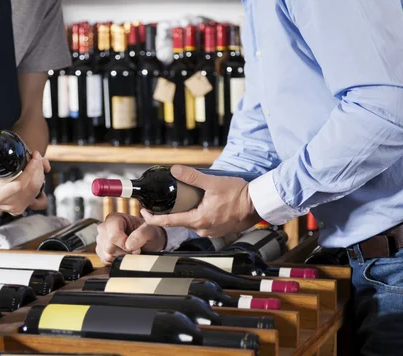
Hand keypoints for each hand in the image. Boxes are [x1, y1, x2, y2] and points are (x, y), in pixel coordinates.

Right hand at [0, 148, 49, 214]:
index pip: (20, 185)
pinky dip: (40, 184)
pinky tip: (38, 174)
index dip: (31, 170)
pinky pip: (36, 196)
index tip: (34, 156)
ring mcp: (16, 208)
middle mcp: (9, 205)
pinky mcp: (21, 208)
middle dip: (38, 169)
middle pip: (32, 187)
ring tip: (37, 161)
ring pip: (36, 191)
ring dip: (40, 175)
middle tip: (36, 156)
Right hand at [96, 213, 167, 264]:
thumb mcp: (150, 231)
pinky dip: (116, 261)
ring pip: (107, 255)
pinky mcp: (101, 251)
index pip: (113, 235)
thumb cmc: (148, 233)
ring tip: (129, 251)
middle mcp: (104, 228)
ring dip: (121, 257)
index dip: (125, 245)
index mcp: (114, 218)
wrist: (148, 240)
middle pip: (109, 247)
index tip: (136, 247)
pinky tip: (124, 254)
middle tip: (135, 249)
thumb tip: (129, 245)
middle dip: (124, 252)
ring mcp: (101, 240)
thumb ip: (142, 234)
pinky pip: (105, 261)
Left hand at [141, 165, 260, 237]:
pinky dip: (197, 215)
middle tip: (162, 201)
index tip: (143, 212)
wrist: (258, 204)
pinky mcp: (218, 230)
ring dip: (185, 213)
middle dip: (169, 212)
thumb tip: (175, 170)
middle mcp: (203, 230)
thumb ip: (192, 176)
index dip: (152, 218)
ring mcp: (211, 232)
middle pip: (178, 222)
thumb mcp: (213, 182)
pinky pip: (202, 223)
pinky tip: (200, 205)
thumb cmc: (239, 195)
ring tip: (183, 199)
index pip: (168, 222)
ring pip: (191, 222)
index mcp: (198, 220)